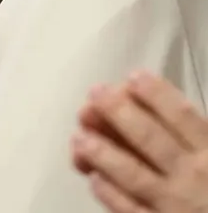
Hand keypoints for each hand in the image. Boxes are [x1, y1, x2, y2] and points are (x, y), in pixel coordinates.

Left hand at [70, 71, 207, 211]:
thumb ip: (187, 128)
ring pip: (135, 176)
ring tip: (80, 138)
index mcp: (207, 148)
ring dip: (105, 154)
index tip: (133, 77)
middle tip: (96, 93)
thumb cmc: (207, 180)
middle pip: (151, 139)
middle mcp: (192, 174)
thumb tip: (139, 98)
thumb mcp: (207, 149)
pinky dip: (112, 195)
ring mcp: (175, 204)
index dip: (157, 95)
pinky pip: (132, 212)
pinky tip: (93, 178)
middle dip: (119, 113)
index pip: (182, 116)